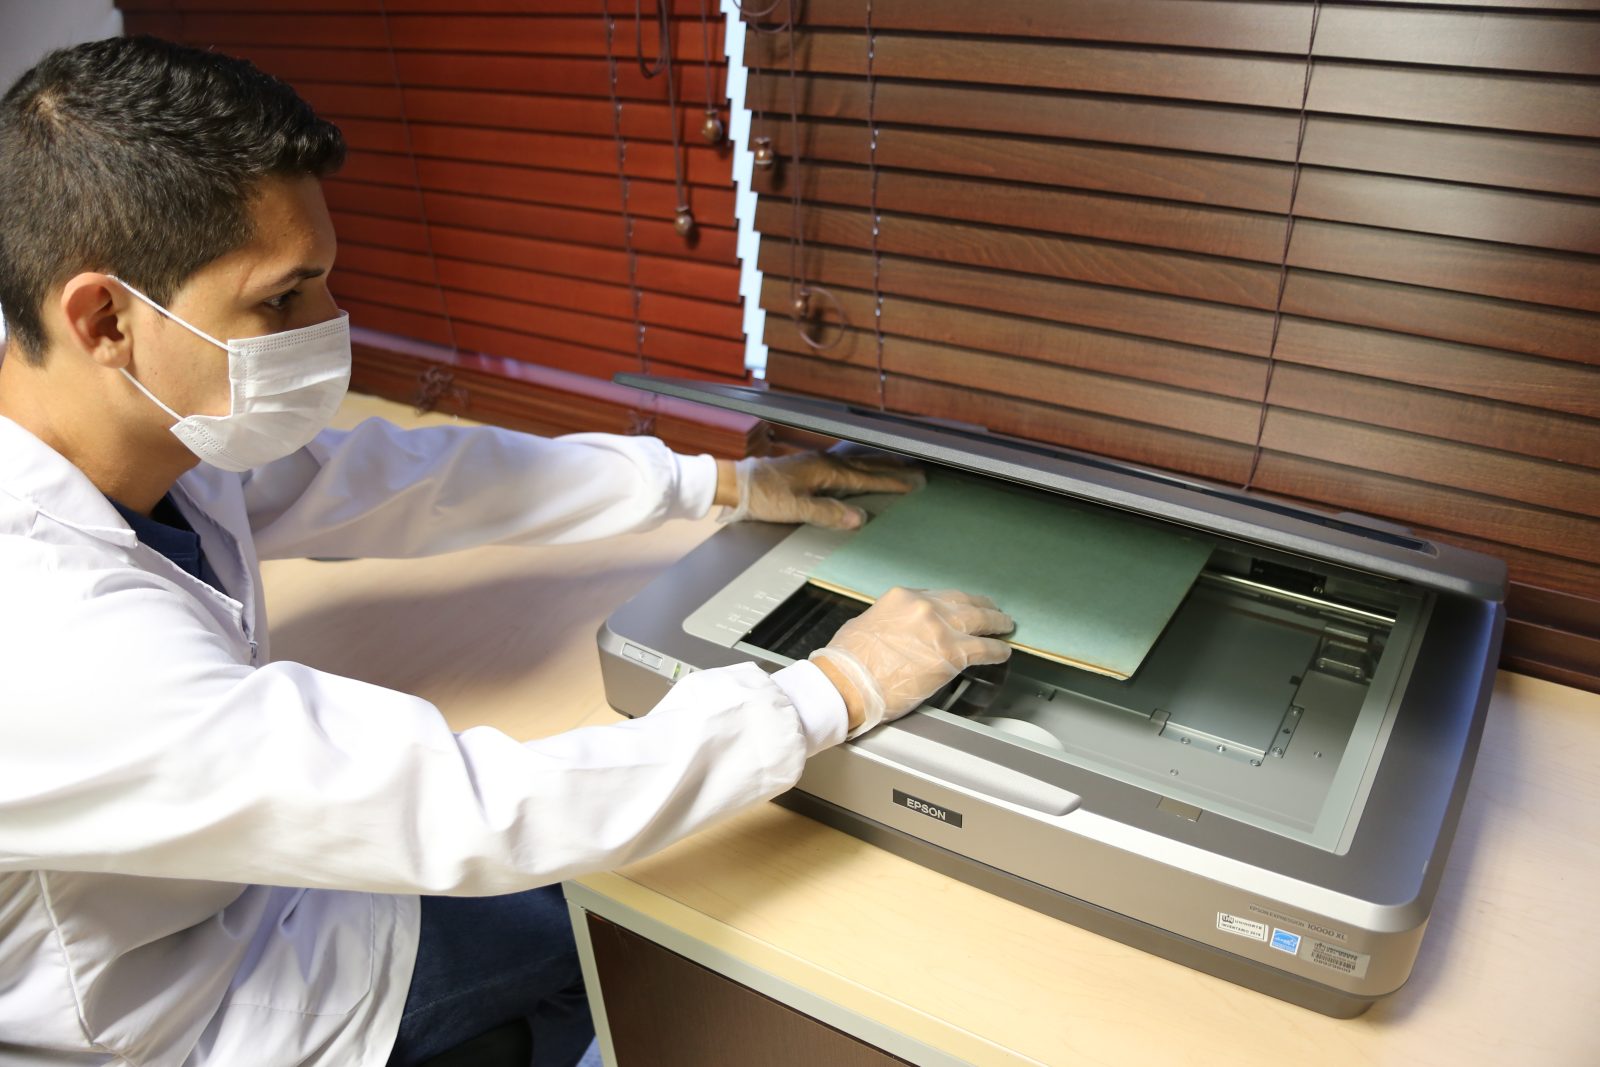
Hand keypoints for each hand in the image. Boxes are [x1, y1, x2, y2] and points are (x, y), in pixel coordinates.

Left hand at [715, 451, 922, 529]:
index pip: (867, 479)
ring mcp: (817, 461)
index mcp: (826, 471)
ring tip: (898, 466)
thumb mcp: (796, 509)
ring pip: (857, 462)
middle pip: (867, 465)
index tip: (914, 485)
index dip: (891, 483)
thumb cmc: (764, 497)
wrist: (738, 483)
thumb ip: (828, 513)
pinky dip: (861, 465)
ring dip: (879, 465)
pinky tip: (860, 466)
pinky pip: (845, 463)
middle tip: (917, 473)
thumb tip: (859, 518)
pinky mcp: (809, 465)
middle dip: (893, 470)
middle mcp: (825, 462)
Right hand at [809, 588, 1013, 736]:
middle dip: (983, 607)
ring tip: (1006, 627)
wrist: (849, 683)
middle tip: (994, 611)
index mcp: (902, 597)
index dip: (954, 603)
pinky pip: (984, 649)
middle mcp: (924, 607)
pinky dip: (997, 650)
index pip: (938, 596)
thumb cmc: (849, 661)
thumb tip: (901, 631)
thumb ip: (891, 621)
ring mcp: (940, 628)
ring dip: (996, 624)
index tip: (962, 607)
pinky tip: (1004, 652)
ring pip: (979, 620)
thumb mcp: (866, 624)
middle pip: (964, 602)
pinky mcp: (951, 654)